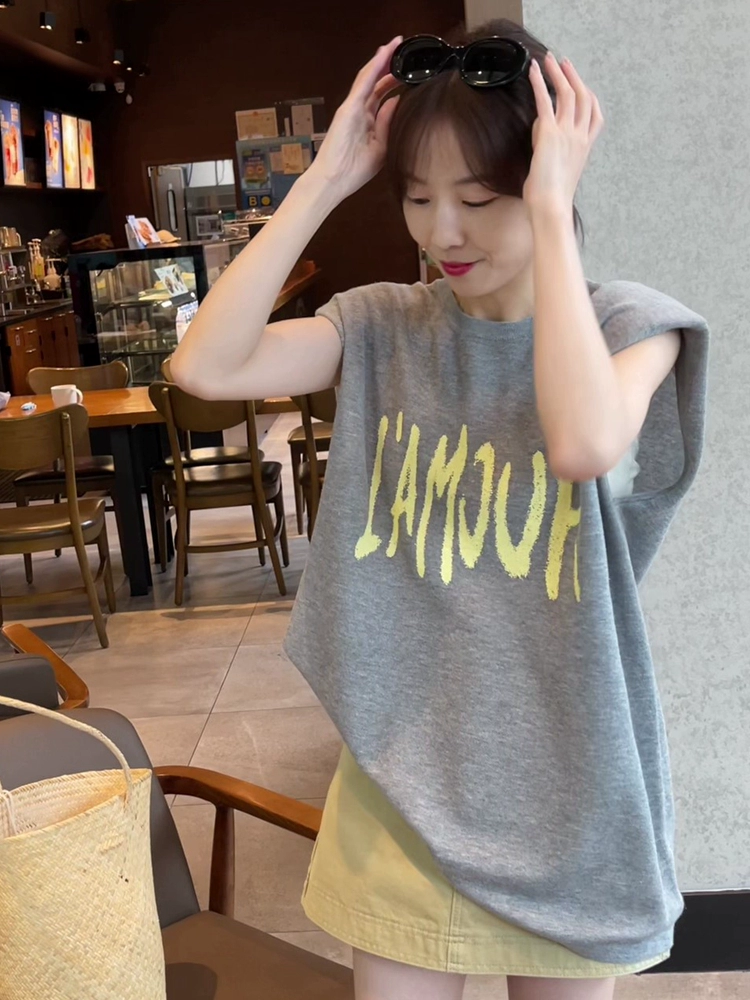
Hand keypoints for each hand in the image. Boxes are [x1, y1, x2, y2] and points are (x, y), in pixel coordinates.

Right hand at [309, 38, 402, 201]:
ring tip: (394, 44)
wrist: (334, 182)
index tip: (408, 72)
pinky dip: (374, 68)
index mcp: (367, 122)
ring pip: (369, 77)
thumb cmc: (353, 171)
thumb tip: (396, 101)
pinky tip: (384, 55)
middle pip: (376, 83)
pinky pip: (363, 83)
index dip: (393, 82)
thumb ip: (387, 123)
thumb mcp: (381, 147)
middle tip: (403, 52)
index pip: (381, 96)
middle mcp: (360, 112)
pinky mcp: (348, 108)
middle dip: (389, 67)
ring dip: (382, 60)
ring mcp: (353, 108)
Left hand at [523, 52, 603, 212]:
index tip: (582, 84)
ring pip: (567, 94)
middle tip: (563, 62)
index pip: (595, 115)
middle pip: (583, 97)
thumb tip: (541, 132)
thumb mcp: (557, 170)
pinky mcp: (550, 134)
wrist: (551, 207)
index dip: (590, 96)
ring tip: (548, 59)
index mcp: (585, 147)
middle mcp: (580, 137)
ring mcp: (567, 133)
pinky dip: (539, 82)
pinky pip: (546, 101)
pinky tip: (533, 71)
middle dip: (573, 76)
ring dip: (557, 73)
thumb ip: (553, 149)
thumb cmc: (551, 197)